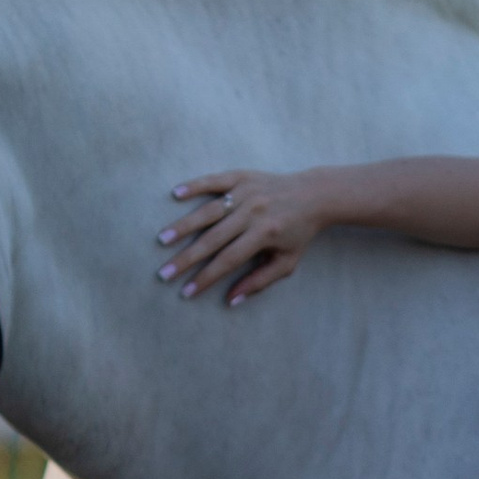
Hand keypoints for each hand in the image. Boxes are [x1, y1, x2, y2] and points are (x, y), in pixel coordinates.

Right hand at [158, 168, 328, 304]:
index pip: (228, 260)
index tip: (187, 291)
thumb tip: (231, 300)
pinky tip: (175, 194)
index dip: (206, 277)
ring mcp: (246, 192)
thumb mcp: (286, 262)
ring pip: (209, 211)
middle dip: (187, 258)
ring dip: (184, 226)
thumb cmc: (299, 233)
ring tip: (163, 240)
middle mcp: (253, 212)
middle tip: (164, 273)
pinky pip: (215, 181)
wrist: (314, 195)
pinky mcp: (242, 177)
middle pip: (213, 239)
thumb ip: (259, 281)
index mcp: (265, 234)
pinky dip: (195, 186)